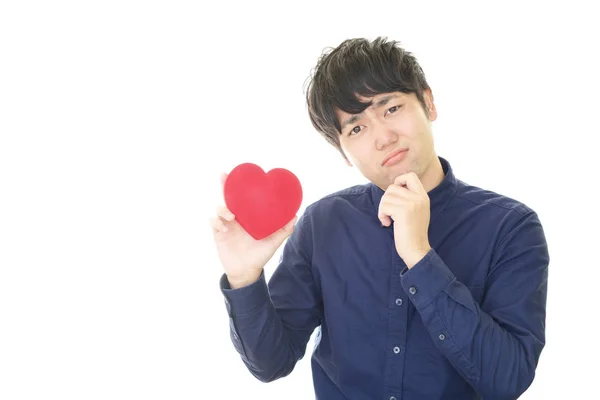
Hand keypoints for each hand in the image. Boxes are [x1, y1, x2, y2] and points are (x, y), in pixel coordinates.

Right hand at [210, 173, 296, 287]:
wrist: (247, 272)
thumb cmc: (260, 255)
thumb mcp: (273, 242)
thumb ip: (284, 230)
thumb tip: (295, 215)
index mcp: (247, 216)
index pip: (242, 197)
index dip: (239, 185)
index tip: (238, 173)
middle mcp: (236, 218)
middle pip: (227, 198)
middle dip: (224, 186)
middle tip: (224, 176)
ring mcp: (226, 225)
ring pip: (219, 210)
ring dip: (223, 210)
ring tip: (231, 216)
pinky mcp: (218, 235)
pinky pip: (213, 224)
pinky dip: (217, 222)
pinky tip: (224, 227)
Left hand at [378, 172, 431, 268]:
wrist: (416, 249)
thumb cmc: (412, 232)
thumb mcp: (416, 211)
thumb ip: (409, 198)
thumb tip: (393, 186)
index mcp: (423, 196)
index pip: (410, 176)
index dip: (398, 181)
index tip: (395, 195)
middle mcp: (419, 198)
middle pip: (392, 187)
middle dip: (386, 199)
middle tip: (388, 212)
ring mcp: (412, 204)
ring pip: (386, 197)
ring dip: (383, 209)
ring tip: (388, 219)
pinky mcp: (403, 212)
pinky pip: (384, 206)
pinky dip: (381, 215)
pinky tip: (387, 224)